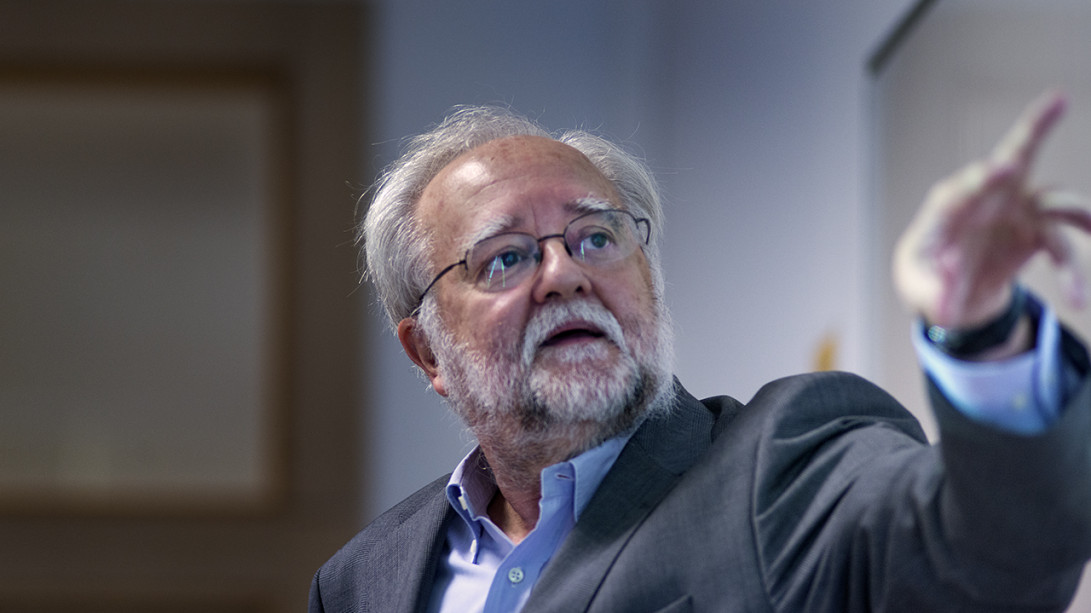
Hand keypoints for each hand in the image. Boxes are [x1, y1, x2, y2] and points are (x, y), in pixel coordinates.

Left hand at [893, 91, 1090, 330]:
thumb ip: (933, 288)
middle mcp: (987, 199)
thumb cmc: (924, 280)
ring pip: (1055, 202)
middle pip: (1014, 157)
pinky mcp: (1036, 236)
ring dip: (1080, 215)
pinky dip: (1071, 274)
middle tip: (1057, 100)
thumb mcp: (919, 288)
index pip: (963, 187)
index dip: (984, 177)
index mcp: (948, 207)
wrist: (947, 296)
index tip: (1003, 167)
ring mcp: (1017, 213)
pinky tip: (1075, 298)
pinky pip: (1062, 250)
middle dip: (1035, 128)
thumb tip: (952, 279)